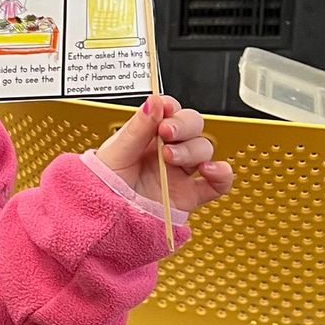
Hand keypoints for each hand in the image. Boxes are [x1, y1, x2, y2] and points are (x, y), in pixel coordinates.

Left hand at [96, 95, 233, 214]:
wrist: (104, 223)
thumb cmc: (102, 187)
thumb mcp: (114, 154)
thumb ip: (137, 129)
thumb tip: (153, 102)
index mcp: (147, 136)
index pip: (169, 112)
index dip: (171, 108)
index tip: (164, 111)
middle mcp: (166, 150)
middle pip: (192, 126)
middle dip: (184, 125)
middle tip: (167, 132)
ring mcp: (180, 172)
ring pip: (203, 149)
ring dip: (192, 149)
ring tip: (171, 158)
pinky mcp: (190, 195)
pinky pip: (217, 183)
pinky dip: (222, 174)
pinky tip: (209, 170)